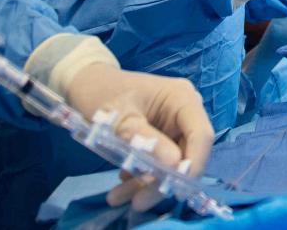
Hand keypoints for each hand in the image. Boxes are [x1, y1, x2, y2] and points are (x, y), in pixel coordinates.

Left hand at [64, 64, 213, 211]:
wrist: (85, 84)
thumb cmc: (102, 94)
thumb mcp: (120, 120)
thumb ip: (147, 140)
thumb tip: (175, 165)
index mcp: (181, 98)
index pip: (201, 134)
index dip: (194, 163)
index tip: (174, 188)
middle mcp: (183, 112)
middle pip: (186, 154)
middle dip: (162, 180)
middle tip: (137, 201)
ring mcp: (173, 126)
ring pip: (171, 164)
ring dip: (147, 183)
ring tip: (117, 196)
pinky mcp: (162, 138)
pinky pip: (159, 163)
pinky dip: (142, 176)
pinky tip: (122, 180)